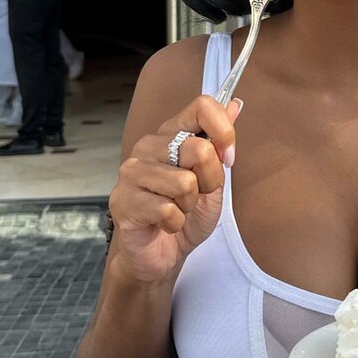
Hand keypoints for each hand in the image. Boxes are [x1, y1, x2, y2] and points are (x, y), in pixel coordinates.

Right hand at [108, 95, 241, 283]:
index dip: (224, 132)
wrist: (163, 253)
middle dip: (209, 181)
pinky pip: (168, 210)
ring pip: (184, 183)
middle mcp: (149, 146)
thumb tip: (235, 104)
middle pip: (198, 149)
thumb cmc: (187, 213)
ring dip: (189, 205)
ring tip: (177, 209)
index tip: (228, 157)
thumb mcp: (214, 178)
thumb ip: (219, 143)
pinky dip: (176, 223)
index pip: (201, 106)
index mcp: (172, 133)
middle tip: (196, 195)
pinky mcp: (123, 200)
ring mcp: (132, 172)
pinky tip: (164, 223)